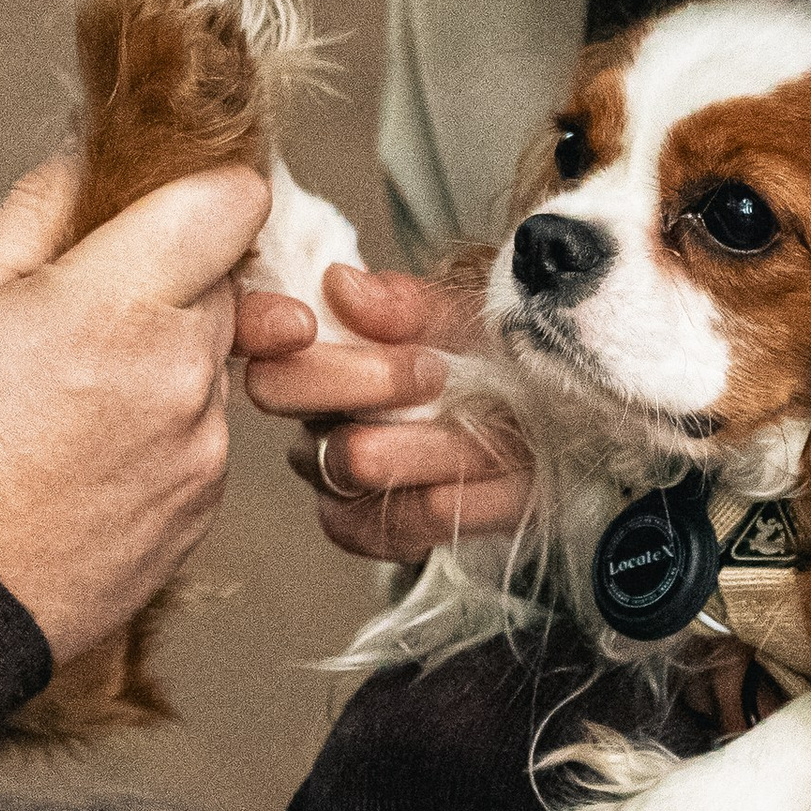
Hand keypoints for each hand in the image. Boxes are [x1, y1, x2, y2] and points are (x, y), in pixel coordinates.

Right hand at [0, 155, 267, 659]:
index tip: (168, 204)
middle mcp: (180, 371)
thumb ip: (36, 211)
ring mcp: (202, 445)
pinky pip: (202, 434)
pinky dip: (161, 430)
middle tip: (84, 312)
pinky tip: (85, 456)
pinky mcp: (205, 503)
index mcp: (115, 303)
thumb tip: (90, 164)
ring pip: (212, 361)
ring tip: (70, 401)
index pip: (233, 201)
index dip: (202, 191)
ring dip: (164, 361)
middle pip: (223, 280)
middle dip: (169, 281)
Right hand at [238, 260, 531, 565]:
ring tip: (496, 432)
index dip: (263, 325)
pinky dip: (449, 501)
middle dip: (366, 378)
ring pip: (350, 459)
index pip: (253, 326)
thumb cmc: (500, 360)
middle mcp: (308, 403)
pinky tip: (486, 482)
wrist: (557, 430)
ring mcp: (327, 469)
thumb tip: (340, 285)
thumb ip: (407, 303)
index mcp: (321, 336)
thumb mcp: (467, 313)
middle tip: (434, 372)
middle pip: (281, 389)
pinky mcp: (362, 525)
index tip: (305, 324)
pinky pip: (382, 521)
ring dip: (436, 444)